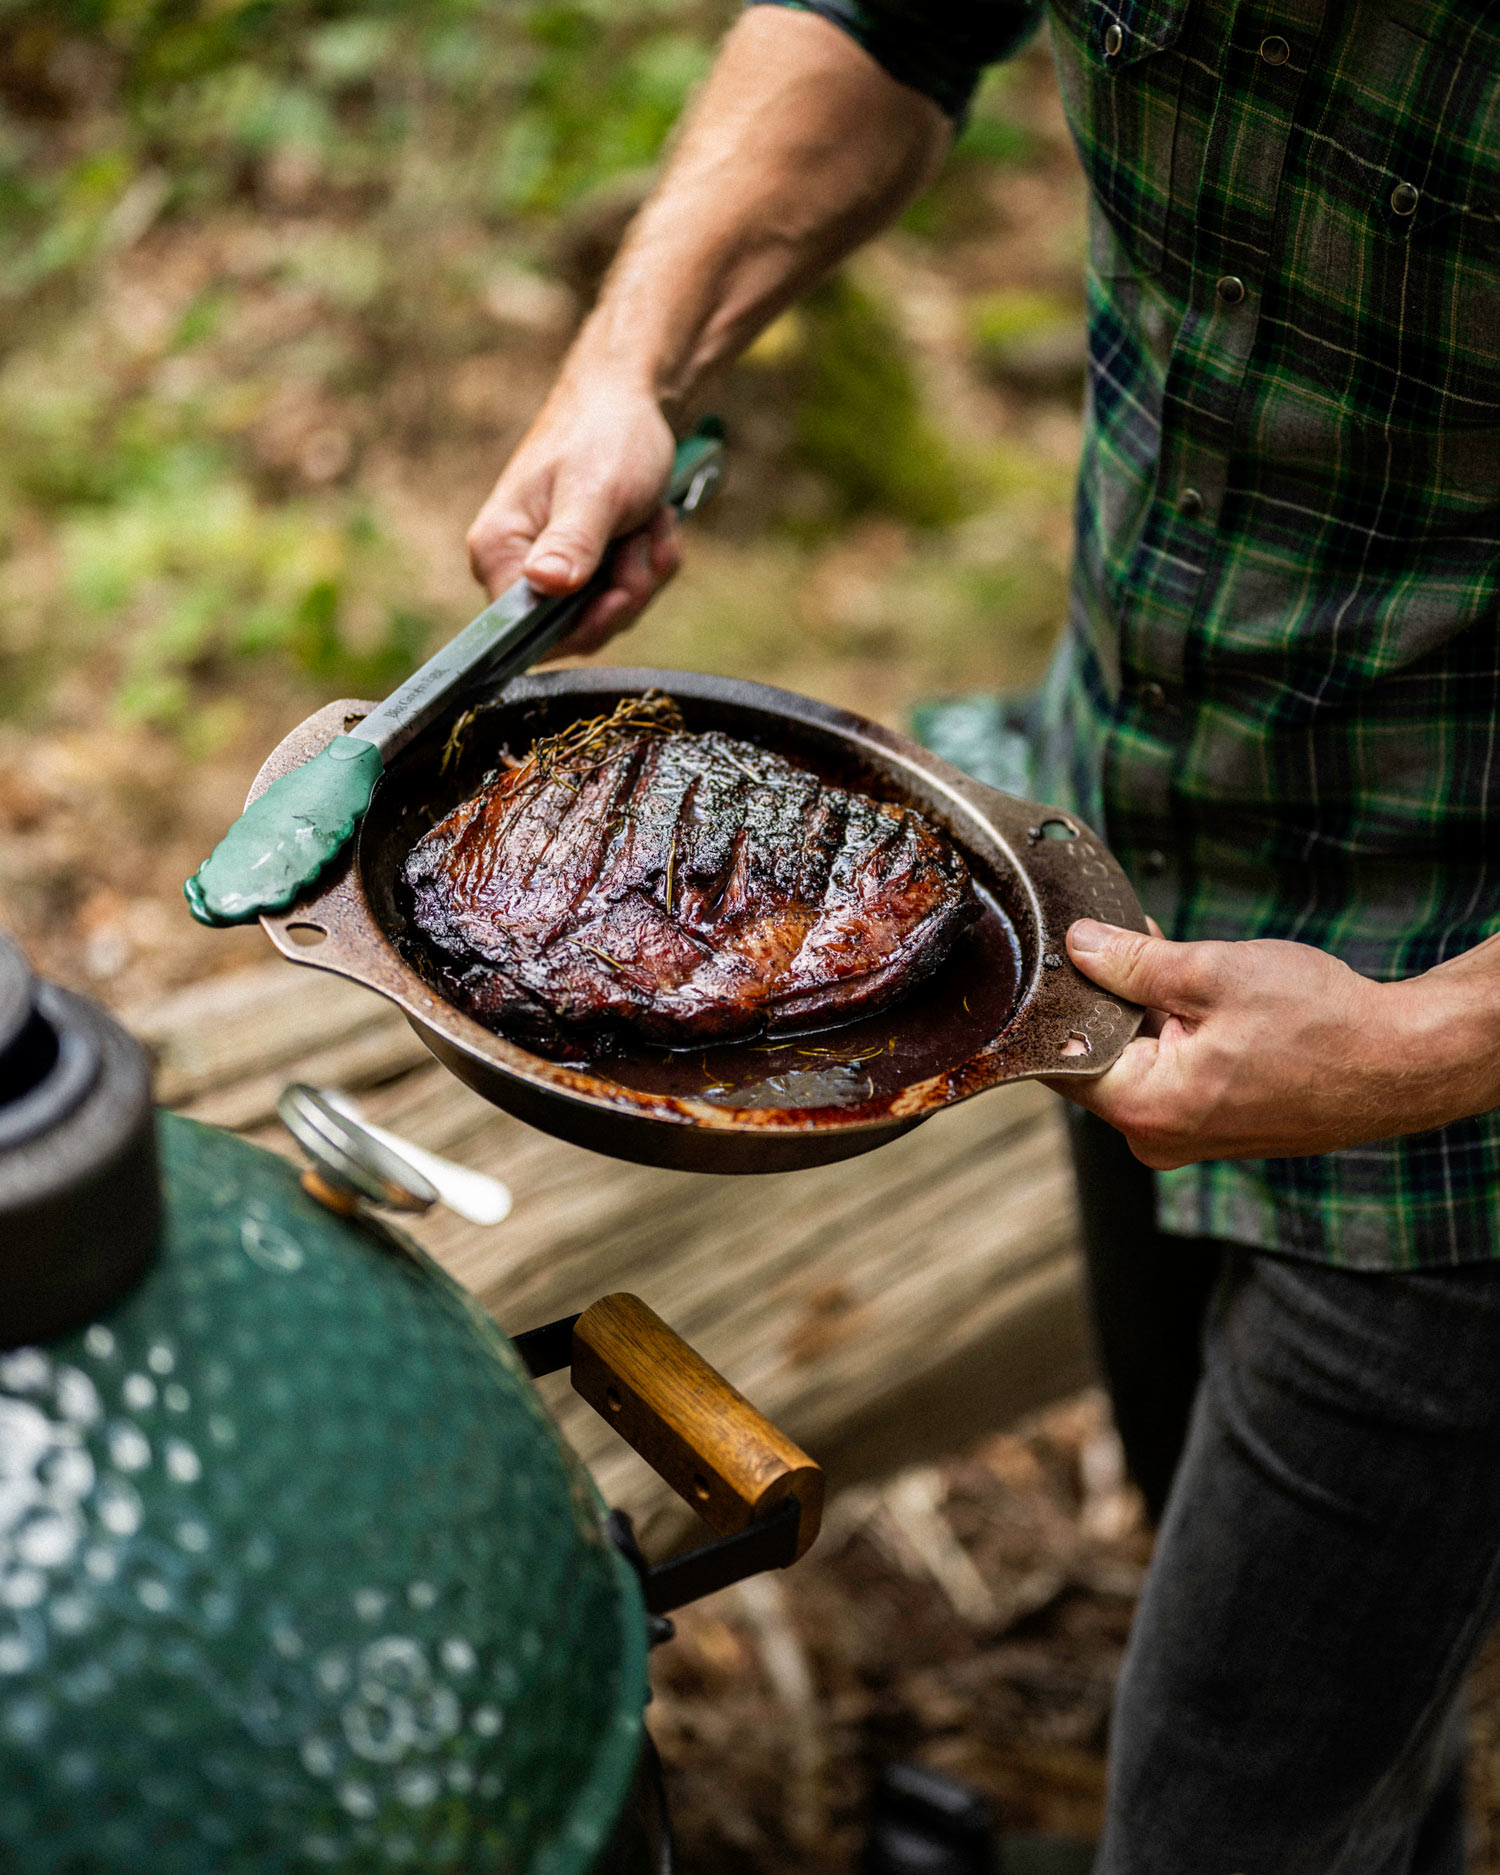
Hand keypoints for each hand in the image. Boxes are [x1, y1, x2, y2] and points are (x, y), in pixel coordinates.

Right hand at [466, 382, 682, 656]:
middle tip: (640, 540)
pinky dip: (650, 562)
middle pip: (575, 630)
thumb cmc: (606, 435)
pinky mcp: (584, 567)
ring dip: (643, 571)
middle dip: (624, 592)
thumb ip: (572, 541)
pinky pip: (625, 593)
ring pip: (607, 613)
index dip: (580, 626)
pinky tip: (652, 521)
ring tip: (647, 519)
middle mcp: (516, 567)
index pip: (525, 633)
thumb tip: (544, 584)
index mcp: (497, 550)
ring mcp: (553, 569)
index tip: (619, 593)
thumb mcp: (595, 491)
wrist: (630, 401)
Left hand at [1049, 919, 1484, 1168]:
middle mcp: (1157, 1137)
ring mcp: (1187, 1138)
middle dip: (1106, 998)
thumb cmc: (1321, 1023)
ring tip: (1170, 961)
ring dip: (1144, 1010)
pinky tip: (1193, 992)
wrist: (1404, 1064)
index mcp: (1146, 1108)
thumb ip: (1132, 963)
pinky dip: (1174, 1032)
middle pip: (1097, 1058)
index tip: (1065, 955)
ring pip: (1136, 1062)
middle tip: (1124, 942)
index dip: (1061, 999)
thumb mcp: (1211, 973)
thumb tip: (1078, 947)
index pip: (1062, 1056)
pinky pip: (1171, 1074)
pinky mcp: (1213, 1128)